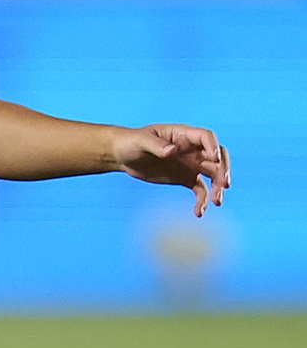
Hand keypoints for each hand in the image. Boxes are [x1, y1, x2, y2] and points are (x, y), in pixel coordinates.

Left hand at [112, 124, 230, 216]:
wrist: (123, 156)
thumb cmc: (131, 142)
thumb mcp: (140, 141)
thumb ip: (156, 145)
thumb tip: (172, 151)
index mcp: (182, 135)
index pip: (206, 137)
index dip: (213, 146)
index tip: (215, 159)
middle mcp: (192, 149)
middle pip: (217, 157)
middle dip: (223, 170)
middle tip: (224, 184)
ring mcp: (191, 164)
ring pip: (213, 174)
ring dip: (218, 187)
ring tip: (217, 202)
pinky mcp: (186, 178)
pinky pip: (200, 190)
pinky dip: (203, 200)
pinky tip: (198, 212)